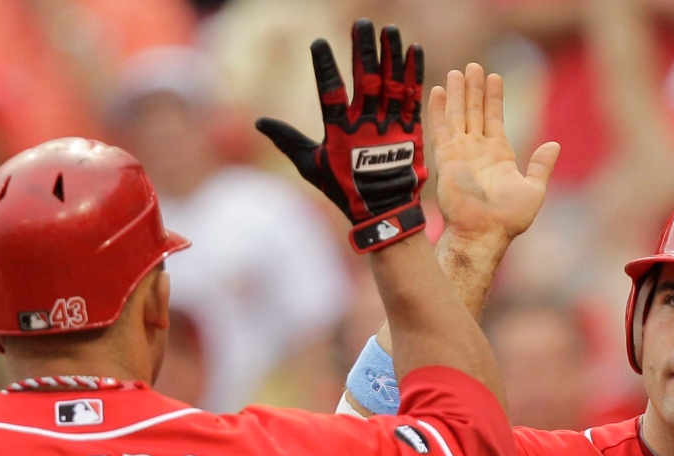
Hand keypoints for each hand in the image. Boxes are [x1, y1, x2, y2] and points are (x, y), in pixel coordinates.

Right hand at [256, 19, 427, 252]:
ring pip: (392, 84)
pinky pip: (413, 97)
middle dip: (364, 49)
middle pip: (366, 79)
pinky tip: (413, 50)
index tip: (318, 42)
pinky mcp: (410, 130)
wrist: (384, 213)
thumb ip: (288, 141)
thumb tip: (259, 123)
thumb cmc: (345, 190)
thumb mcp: (311, 166)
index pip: (329, 92)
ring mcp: (390, 127)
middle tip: (362, 23)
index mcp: (339, 133)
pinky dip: (414, 73)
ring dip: (392, 54)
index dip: (324, 67)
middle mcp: (366, 126)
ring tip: (391, 30)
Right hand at [431, 63, 559, 245]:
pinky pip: (441, 129)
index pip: (494, 119)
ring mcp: (461, 154)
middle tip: (472, 67)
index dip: (494, 98)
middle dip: (473, 89)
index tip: (494, 77)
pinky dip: (439, 109)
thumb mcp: (534, 189)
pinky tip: (438, 90)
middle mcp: (477, 151)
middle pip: (474, 112)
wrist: (483, 233)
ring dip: (457, 93)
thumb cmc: (509, 218)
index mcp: (498, 155)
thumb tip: (554, 145)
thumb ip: (541, 166)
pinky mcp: (446, 159)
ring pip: (458, 115)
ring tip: (458, 72)